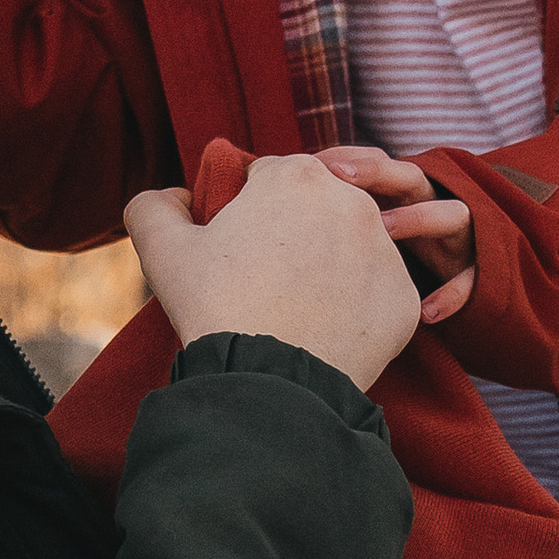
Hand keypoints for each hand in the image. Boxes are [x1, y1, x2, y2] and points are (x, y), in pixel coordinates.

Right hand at [123, 155, 426, 392]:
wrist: (270, 384)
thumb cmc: (216, 309)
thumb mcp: (161, 249)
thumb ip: (153, 205)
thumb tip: (175, 197)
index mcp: (297, 175)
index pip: (270, 178)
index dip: (249, 211)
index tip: (240, 248)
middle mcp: (353, 202)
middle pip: (318, 210)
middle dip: (296, 234)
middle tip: (266, 280)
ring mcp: (386, 251)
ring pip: (353, 250)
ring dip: (329, 268)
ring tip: (296, 309)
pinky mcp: (404, 300)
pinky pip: (377, 297)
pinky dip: (355, 312)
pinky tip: (326, 332)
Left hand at [314, 143, 476, 327]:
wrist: (452, 286)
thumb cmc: (392, 257)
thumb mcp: (365, 230)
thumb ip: (331, 218)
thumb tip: (271, 205)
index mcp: (401, 193)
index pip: (377, 163)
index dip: (347, 160)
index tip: (309, 164)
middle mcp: (432, 205)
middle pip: (410, 176)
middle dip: (376, 173)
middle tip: (339, 178)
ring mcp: (456, 236)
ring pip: (451, 215)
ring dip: (418, 219)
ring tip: (383, 232)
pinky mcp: (479, 269)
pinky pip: (472, 277)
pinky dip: (453, 294)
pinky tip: (427, 313)